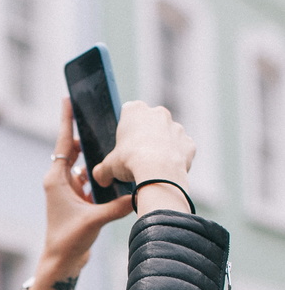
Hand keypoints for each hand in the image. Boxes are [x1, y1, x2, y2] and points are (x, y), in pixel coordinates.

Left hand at [12, 99, 133, 289]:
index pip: (62, 143)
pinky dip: (99, 174)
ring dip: (95, 156)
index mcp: (57, 180)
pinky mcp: (76, 201)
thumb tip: (139, 194)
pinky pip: (88, 180)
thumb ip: (117, 205)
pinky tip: (113, 170)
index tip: (67, 98)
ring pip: (83, 165)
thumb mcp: (95, 220)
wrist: (62, 262)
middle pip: (73, 150)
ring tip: (111, 140)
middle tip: (97, 115)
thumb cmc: (69, 241)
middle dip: (86, 134)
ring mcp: (67, 191)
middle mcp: (60, 182)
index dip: (66, 120)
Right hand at [93, 101, 195, 216]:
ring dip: (162, 148)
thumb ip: (102, 171)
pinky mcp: (189, 143)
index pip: (129, 112)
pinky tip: (167, 172)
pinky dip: (176, 160)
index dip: (126, 129)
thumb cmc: (130, 162)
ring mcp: (177, 127)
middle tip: (137, 157)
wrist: (158, 172)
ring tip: (153, 168)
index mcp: (135, 110)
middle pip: (150, 123)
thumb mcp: (108, 167)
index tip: (124, 144)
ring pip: (168, 137)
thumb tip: (101, 178)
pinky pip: (181, 151)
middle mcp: (158, 113)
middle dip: (146, 137)